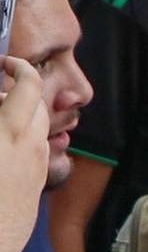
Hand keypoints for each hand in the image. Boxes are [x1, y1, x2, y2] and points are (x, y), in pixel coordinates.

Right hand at [0, 57, 48, 251]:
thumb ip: (0, 115)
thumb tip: (2, 99)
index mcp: (9, 130)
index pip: (30, 84)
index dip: (19, 67)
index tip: (4, 63)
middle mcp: (31, 147)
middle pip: (38, 106)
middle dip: (20, 92)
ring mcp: (36, 168)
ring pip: (40, 131)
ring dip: (22, 118)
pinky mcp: (35, 188)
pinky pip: (37, 154)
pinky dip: (24, 141)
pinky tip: (2, 149)